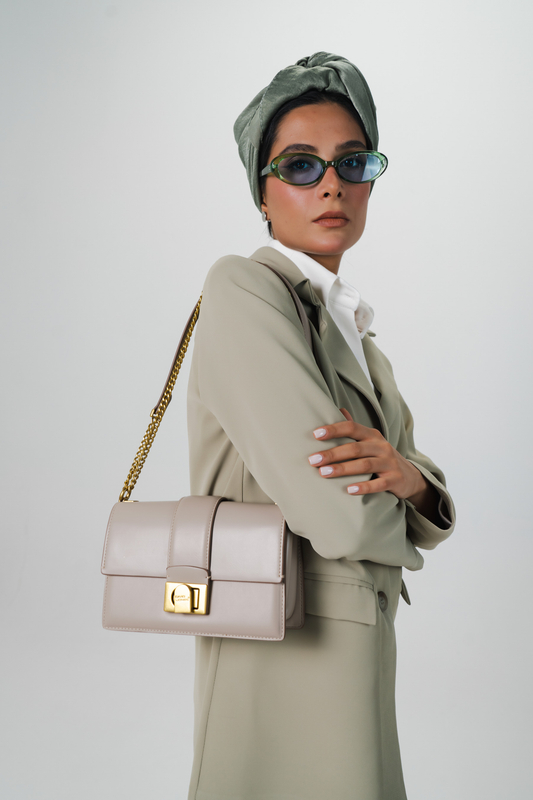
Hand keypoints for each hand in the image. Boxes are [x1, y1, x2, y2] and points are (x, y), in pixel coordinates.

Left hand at [307, 407, 426, 500]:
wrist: (410, 477)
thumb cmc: (381, 457)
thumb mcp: (370, 441)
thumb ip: (354, 428)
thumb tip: (339, 409)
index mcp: (372, 435)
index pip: (352, 427)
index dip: (334, 429)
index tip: (315, 434)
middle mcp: (381, 446)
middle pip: (355, 448)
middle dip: (332, 453)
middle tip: (313, 460)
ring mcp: (390, 463)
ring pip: (365, 465)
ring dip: (343, 469)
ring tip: (324, 473)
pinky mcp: (395, 480)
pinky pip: (379, 484)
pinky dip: (364, 487)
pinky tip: (349, 490)